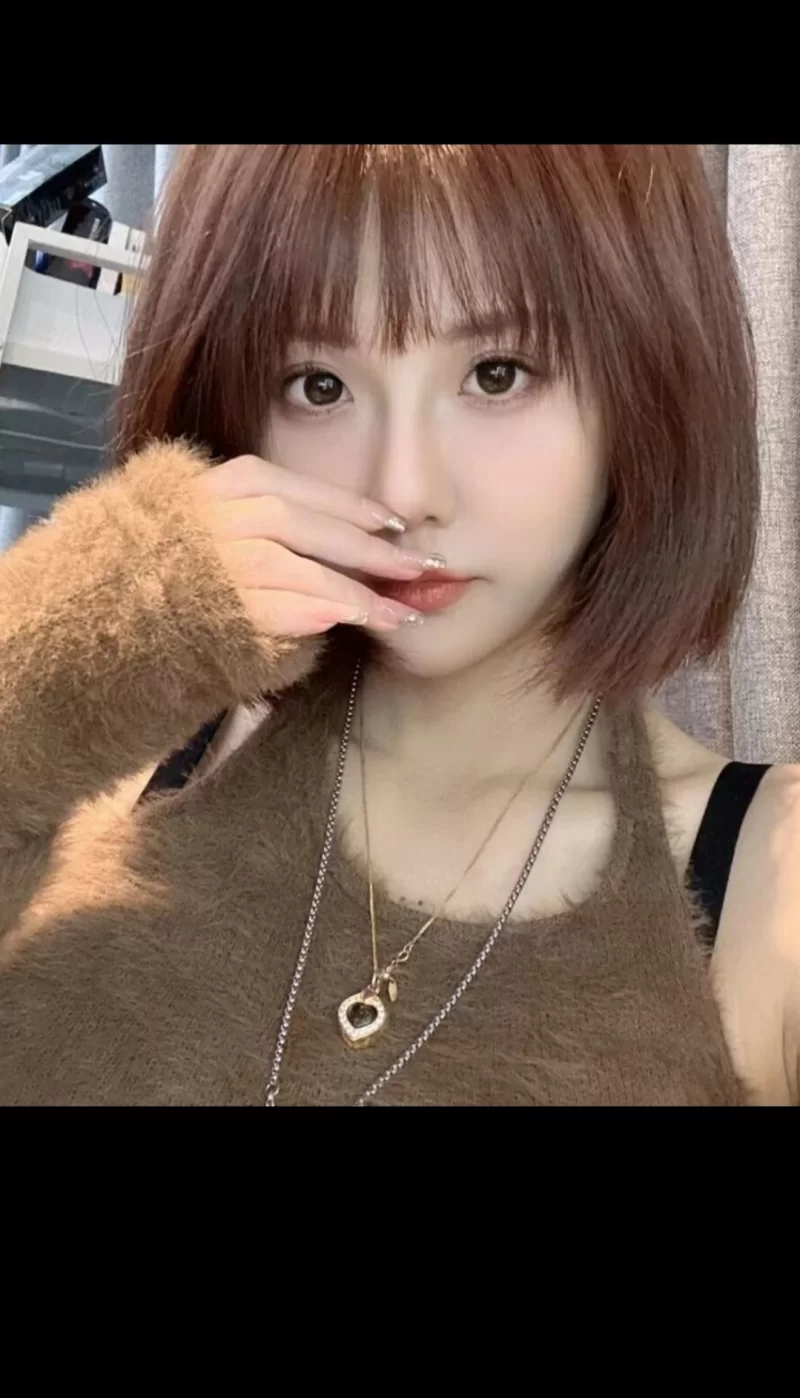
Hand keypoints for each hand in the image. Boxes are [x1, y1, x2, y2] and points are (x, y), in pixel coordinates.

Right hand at [192, 454, 437, 638]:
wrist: (109, 616)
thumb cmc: (173, 572)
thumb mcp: (213, 525)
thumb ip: (266, 521)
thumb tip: (347, 536)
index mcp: (218, 487)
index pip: (297, 489)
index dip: (350, 507)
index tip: (393, 524)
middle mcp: (214, 516)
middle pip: (302, 524)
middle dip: (366, 548)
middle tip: (416, 568)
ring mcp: (209, 562)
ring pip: (293, 566)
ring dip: (351, 591)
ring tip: (394, 613)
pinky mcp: (209, 609)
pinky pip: (273, 607)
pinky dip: (312, 611)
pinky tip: (347, 622)